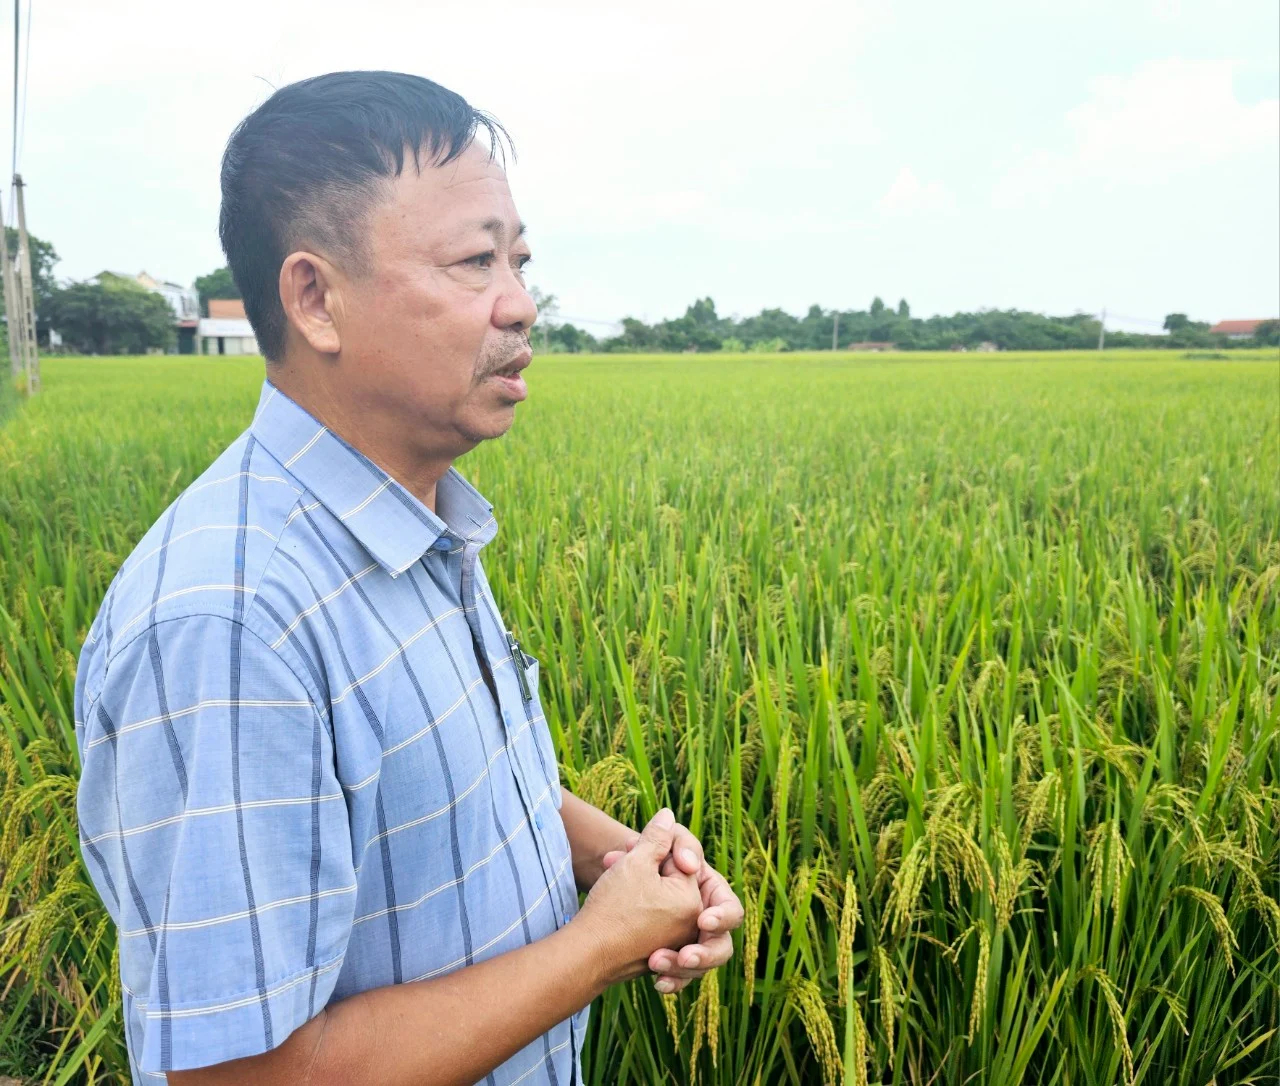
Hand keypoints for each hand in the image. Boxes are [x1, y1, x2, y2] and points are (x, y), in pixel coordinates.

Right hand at [573, 808, 701, 986]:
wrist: (588, 954)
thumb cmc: (612, 906)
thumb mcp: (636, 861)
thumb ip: (657, 836)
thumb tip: (669, 815)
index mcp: (692, 900)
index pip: (677, 860)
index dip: (650, 854)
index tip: (629, 858)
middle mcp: (690, 924)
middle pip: (671, 881)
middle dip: (644, 871)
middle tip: (617, 871)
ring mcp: (675, 941)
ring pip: (659, 901)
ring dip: (637, 889)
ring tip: (614, 889)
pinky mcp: (659, 953)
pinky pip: (652, 923)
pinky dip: (636, 912)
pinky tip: (617, 909)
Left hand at [601, 819, 743, 993]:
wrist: (601, 911)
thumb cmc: (624, 881)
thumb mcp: (640, 859)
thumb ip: (659, 840)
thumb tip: (667, 813)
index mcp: (702, 890)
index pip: (725, 903)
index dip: (720, 912)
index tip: (700, 920)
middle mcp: (702, 918)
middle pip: (721, 943)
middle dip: (705, 952)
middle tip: (685, 955)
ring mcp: (690, 942)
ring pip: (702, 963)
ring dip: (683, 967)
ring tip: (657, 963)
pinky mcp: (675, 960)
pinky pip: (682, 978)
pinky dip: (672, 980)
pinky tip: (657, 983)